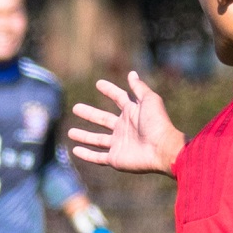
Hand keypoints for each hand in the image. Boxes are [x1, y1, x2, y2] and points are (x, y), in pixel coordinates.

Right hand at [69, 72, 185, 176]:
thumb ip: (139, 88)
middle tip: (76, 107)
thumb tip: (131, 73)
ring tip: (70, 132)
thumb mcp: (149, 100)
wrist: (162, 148)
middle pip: (103, 119)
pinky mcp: (115, 159)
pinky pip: (97, 157)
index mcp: (132, 113)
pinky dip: (86, 155)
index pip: (118, 98)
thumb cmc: (157, 123)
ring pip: (97, 140)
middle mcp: (124, 128)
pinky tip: (74, 150)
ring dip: (84, 136)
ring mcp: (119, 144)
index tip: (99, 84)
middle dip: (89, 114)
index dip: (109, 90)